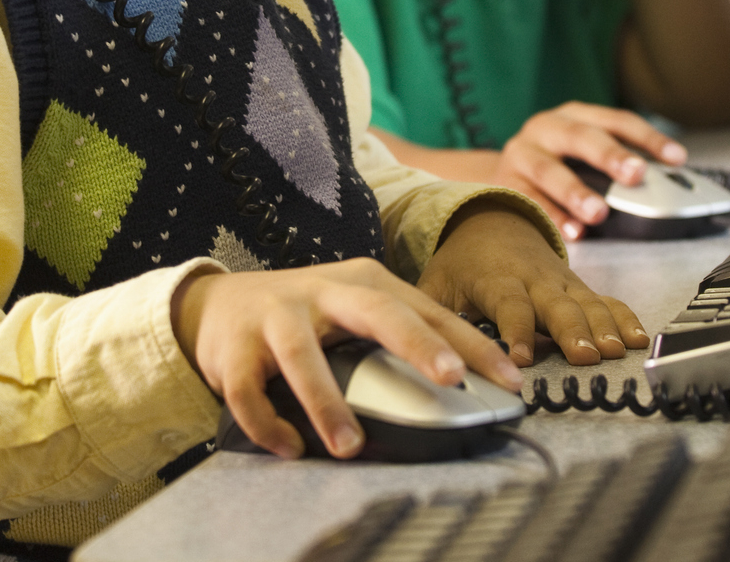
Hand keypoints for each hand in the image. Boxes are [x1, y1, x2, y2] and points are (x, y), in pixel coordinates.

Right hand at [169, 258, 521, 460]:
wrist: (218, 304)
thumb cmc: (301, 314)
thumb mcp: (352, 312)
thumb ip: (398, 338)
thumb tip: (464, 382)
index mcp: (361, 283)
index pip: (426, 311)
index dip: (470, 344)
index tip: (511, 378)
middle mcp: (322, 292)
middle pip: (376, 311)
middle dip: (416, 342)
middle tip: (449, 378)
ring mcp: (276, 315)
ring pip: (303, 355)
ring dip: (326, 403)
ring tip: (349, 446)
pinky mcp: (235, 346)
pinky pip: (249, 390)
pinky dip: (268, 424)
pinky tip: (289, 446)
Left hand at [416, 201, 648, 367]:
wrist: (490, 221)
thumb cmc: (460, 262)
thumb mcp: (435, 283)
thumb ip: (427, 315)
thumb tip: (416, 348)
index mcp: (497, 278)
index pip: (509, 305)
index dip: (515, 331)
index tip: (520, 359)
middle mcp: (534, 279)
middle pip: (557, 305)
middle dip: (572, 331)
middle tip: (585, 357)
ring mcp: (561, 282)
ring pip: (587, 303)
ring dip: (604, 327)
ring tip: (618, 351)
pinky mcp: (578, 287)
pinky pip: (606, 300)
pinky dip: (625, 317)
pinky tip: (639, 339)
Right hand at [490, 101, 685, 239]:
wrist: (499, 176)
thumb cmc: (555, 166)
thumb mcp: (584, 155)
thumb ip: (615, 167)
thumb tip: (663, 190)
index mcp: (576, 116)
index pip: (617, 121)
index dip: (648, 138)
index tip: (677, 158)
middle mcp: (548, 127)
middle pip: (580, 137)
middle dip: (610, 156)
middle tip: (636, 175)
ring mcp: (522, 153)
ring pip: (548, 169)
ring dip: (576, 192)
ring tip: (598, 213)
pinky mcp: (504, 182)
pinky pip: (527, 201)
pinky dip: (550, 217)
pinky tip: (572, 232)